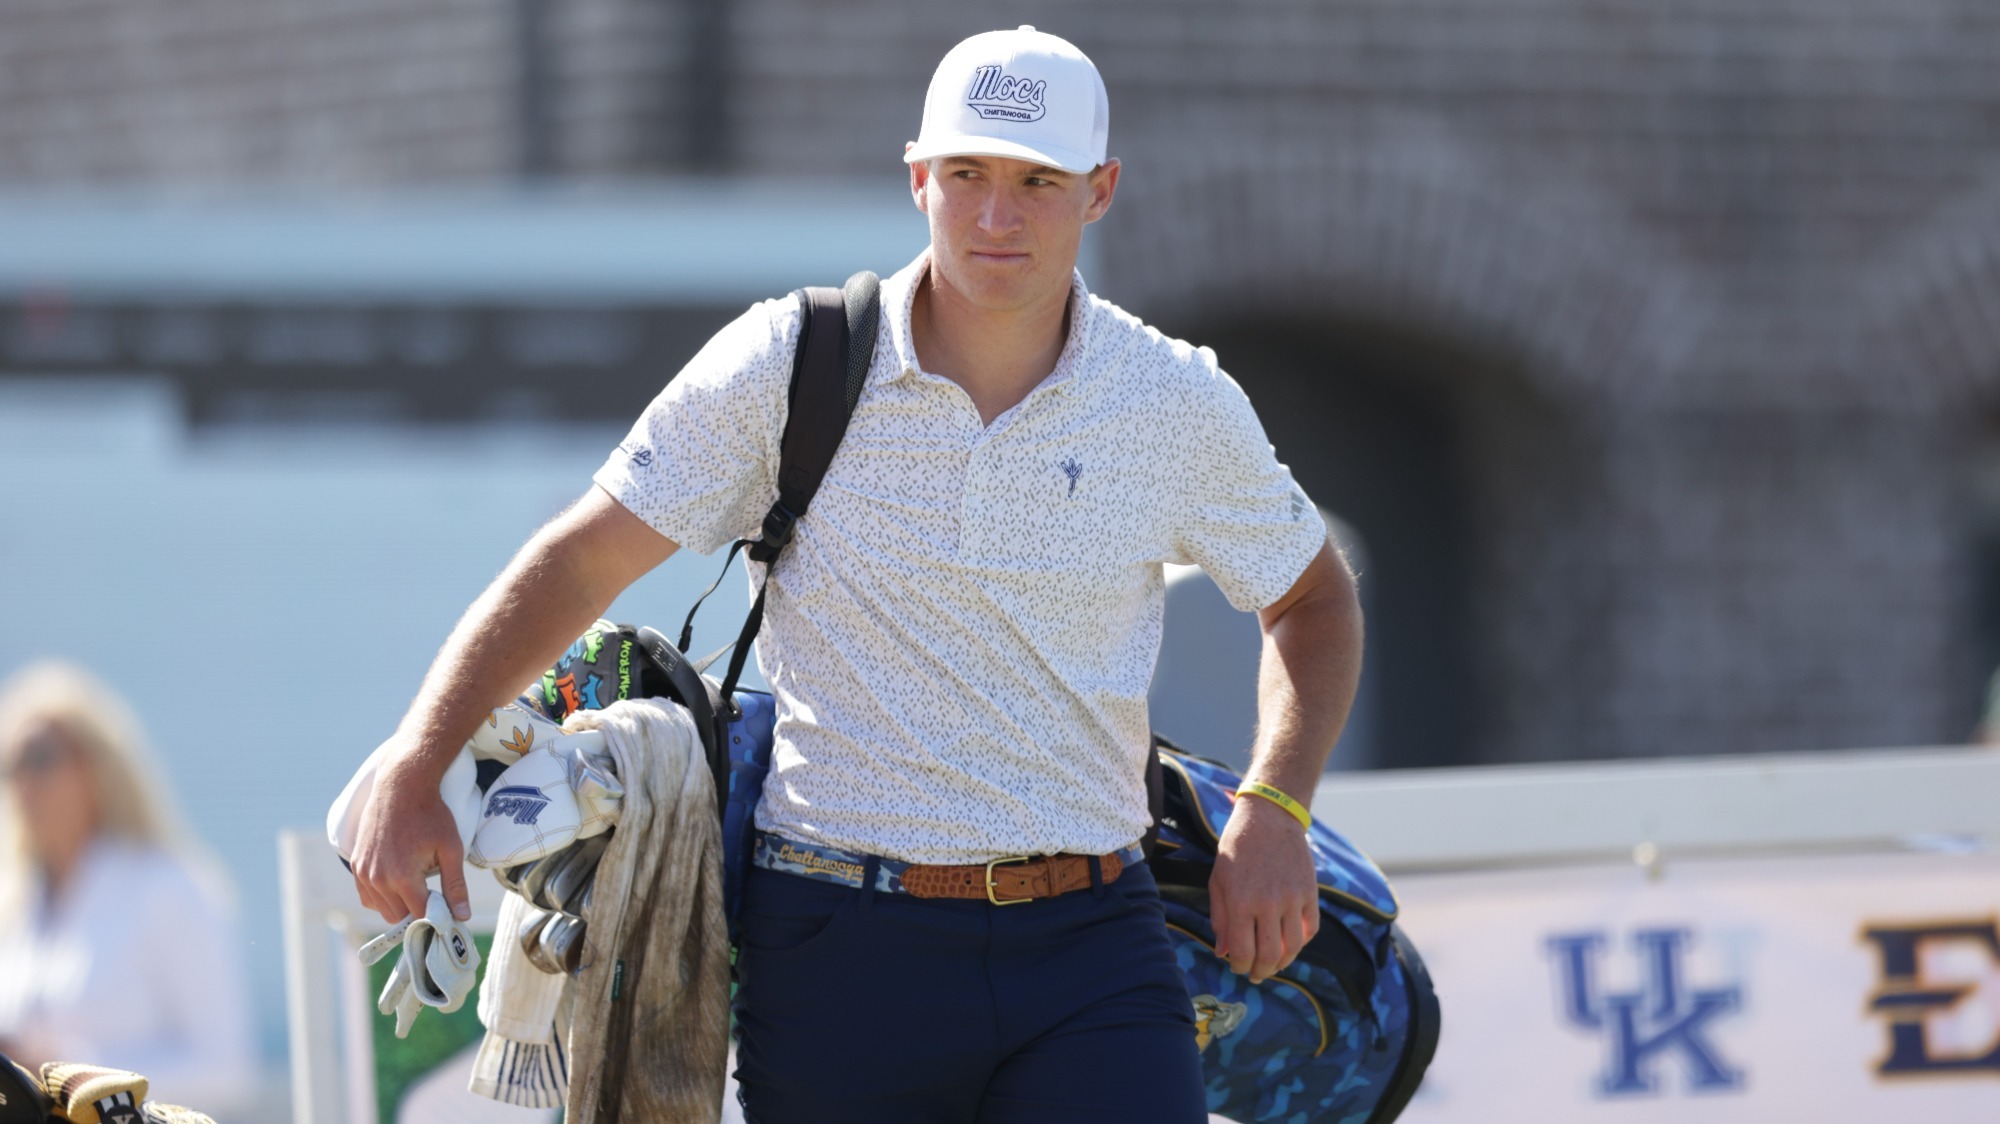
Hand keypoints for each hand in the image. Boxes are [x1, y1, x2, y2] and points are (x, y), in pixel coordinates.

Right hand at [348, 745, 471, 925]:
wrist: (402, 786)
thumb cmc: (431, 814)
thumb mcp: (451, 848)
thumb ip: (455, 885)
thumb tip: (462, 916)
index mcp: (403, 877)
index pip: (420, 917)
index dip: (436, 915)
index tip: (447, 908)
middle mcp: (378, 879)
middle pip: (400, 916)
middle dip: (418, 911)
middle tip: (433, 893)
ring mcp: (363, 873)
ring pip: (382, 909)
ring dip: (400, 904)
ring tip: (417, 883)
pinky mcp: (356, 865)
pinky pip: (367, 897)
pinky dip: (382, 897)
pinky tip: (398, 882)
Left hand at [1208, 794, 1318, 983]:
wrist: (1269, 817)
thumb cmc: (1237, 848)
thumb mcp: (1218, 880)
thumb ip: (1220, 918)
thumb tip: (1222, 953)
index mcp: (1240, 902)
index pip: (1242, 951)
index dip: (1239, 966)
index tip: (1237, 968)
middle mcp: (1268, 904)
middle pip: (1269, 956)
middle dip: (1261, 971)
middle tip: (1255, 974)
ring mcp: (1292, 899)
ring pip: (1292, 947)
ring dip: (1282, 963)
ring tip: (1273, 965)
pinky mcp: (1310, 893)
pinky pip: (1310, 929)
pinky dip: (1301, 943)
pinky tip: (1290, 944)